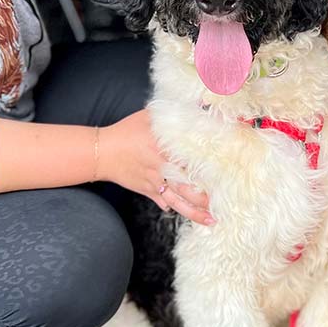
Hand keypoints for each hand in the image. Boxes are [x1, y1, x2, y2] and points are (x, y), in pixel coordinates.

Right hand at [97, 109, 213, 224]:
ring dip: (194, 212)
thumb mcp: (149, 117)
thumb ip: (174, 114)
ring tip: (211, 220)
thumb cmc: (127, 131)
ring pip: (178, 201)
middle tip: (223, 205)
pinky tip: (190, 215)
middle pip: (187, 188)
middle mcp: (161, 168)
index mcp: (164, 149)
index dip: (209, 170)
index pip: (190, 161)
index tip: (226, 176)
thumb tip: (199, 106)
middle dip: (205, 199)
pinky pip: (164, 202)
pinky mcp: (148, 190)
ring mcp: (154, 182)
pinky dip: (176, 209)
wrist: (102, 152)